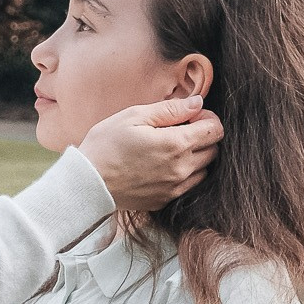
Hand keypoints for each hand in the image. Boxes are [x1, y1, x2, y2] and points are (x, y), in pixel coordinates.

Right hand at [78, 95, 222, 212]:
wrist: (87, 182)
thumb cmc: (106, 144)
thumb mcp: (134, 116)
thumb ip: (170, 109)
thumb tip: (198, 103)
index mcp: (176, 144)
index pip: (215, 129)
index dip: (207, 118)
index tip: (190, 116)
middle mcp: (181, 168)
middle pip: (214, 150)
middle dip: (203, 136)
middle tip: (179, 129)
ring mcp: (175, 187)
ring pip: (204, 169)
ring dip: (196, 156)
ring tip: (170, 148)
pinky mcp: (166, 200)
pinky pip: (189, 185)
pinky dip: (185, 173)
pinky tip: (163, 165)